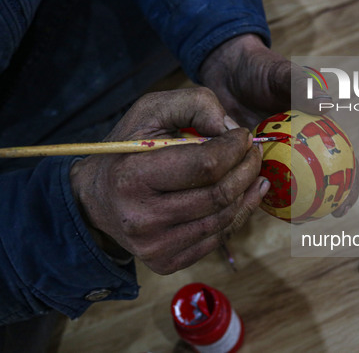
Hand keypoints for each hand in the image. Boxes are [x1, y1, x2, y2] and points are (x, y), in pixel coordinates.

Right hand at [70, 88, 269, 274]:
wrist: (96, 199)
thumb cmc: (128, 149)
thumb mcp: (151, 110)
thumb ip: (194, 105)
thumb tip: (230, 128)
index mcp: (133, 177)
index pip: (206, 166)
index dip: (235, 148)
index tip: (243, 135)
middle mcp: (142, 218)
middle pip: (220, 194)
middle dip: (247, 168)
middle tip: (254, 152)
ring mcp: (154, 246)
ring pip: (224, 218)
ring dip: (248, 191)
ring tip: (254, 171)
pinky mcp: (165, 262)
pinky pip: (218, 238)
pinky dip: (238, 214)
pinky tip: (244, 195)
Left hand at [200, 34, 357, 216]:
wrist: (226, 69)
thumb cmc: (259, 69)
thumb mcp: (282, 73)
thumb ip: (303, 85)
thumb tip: (329, 103)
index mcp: (314, 128)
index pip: (340, 157)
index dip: (348, 181)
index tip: (346, 203)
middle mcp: (297, 145)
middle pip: (319, 178)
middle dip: (327, 201)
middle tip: (326, 216)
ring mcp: (274, 154)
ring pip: (289, 185)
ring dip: (295, 205)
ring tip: (296, 221)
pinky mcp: (249, 159)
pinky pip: (258, 180)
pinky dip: (262, 194)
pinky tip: (262, 208)